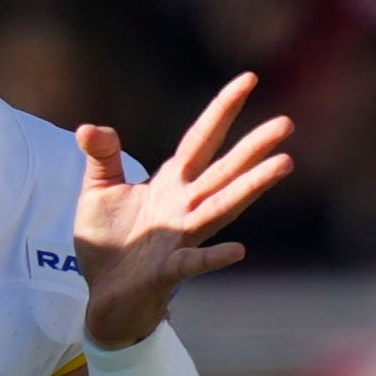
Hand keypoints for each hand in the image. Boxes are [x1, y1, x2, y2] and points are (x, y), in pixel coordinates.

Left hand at [74, 73, 294, 348]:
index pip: (202, 139)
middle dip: (254, 147)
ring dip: (251, 187)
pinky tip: (238, 250)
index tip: (249, 79)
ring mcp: (180, 238)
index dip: (223, 109)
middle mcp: (185, 206)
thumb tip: (88, 127)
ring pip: (221, 208)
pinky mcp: (167, 270)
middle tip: (287, 123)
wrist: (103, 296)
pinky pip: (193, 263)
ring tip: (285, 164)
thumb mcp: (98, 191)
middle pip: (224, 170)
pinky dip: (213, 257)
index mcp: (172, 182)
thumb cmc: (108, 243)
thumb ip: (102, 157)